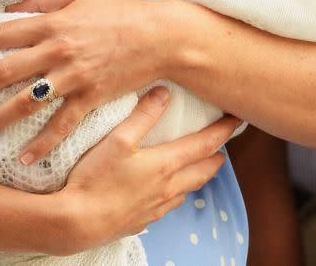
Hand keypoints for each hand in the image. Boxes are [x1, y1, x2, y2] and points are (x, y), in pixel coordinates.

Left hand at [0, 0, 170, 162]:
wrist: (160, 37)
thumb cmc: (121, 12)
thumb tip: (9, 8)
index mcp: (52, 23)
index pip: (0, 34)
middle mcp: (57, 51)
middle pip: (4, 71)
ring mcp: (73, 78)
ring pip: (26, 102)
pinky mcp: (90, 98)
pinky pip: (61, 125)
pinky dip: (42, 144)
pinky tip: (24, 158)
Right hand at [50, 87, 239, 254]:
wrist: (78, 222)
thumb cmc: (95, 178)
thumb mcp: (117, 140)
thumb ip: (142, 116)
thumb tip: (164, 92)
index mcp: (165, 164)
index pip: (204, 144)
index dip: (223, 130)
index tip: (237, 119)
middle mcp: (168, 187)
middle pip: (203, 170)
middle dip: (217, 155)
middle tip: (222, 142)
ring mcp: (157, 206)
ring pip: (188, 189)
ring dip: (198, 174)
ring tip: (199, 164)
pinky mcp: (144, 219)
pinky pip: (170, 204)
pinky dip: (178, 192)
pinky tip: (169, 190)